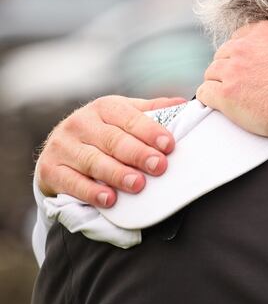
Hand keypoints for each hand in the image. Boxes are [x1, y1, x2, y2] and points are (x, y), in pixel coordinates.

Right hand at [36, 95, 185, 206]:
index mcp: (104, 107)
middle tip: (158, 166)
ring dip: (117, 174)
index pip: (130, 118)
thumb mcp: (124, 116)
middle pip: (113, 140)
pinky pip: (72, 182)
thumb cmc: (102, 133)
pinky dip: (91, 192)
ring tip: (138, 184)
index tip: (169, 145)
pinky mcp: (50, 169)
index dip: (150, 131)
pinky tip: (108, 199)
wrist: (59, 152)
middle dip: (138, 154)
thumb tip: (182, 103)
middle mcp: (81, 123)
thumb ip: (152, 111)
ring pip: (94, 162)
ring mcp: (63, 146)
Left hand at [197, 21, 267, 138]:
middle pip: (222, 56)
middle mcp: (244, 47)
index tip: (245, 68)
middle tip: (239, 85)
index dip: (240, 56)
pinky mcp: (227, 94)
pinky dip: (210, 100)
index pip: (238, 39)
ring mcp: (233, 70)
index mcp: (262, 32)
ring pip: (211, 73)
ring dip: (219, 84)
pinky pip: (205, 93)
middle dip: (228, 70)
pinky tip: (220, 107)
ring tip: (231, 98)